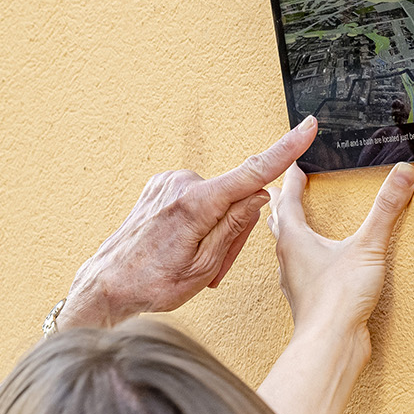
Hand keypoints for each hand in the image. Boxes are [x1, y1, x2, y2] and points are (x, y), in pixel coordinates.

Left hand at [56, 117, 317, 328]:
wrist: (105, 285)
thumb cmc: (150, 284)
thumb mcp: (202, 267)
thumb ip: (234, 228)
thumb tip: (257, 196)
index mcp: (195, 204)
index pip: (252, 173)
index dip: (285, 150)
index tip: (308, 127)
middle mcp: (180, 185)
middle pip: (235, 200)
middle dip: (233, 234)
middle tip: (212, 270)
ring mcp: (167, 183)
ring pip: (216, 203)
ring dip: (214, 232)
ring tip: (192, 264)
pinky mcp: (159, 187)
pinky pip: (196, 201)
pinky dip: (198, 224)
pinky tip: (182, 248)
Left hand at [271, 161, 413, 345]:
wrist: (330, 343)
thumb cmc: (337, 299)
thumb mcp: (367, 246)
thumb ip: (386, 209)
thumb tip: (404, 173)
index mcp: (294, 239)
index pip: (288, 200)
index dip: (293, 180)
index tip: (296, 166)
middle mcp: (288, 258)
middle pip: (279, 222)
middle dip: (282, 203)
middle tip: (284, 188)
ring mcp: (295, 279)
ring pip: (285, 247)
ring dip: (288, 230)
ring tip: (294, 222)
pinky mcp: (307, 297)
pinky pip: (298, 268)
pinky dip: (301, 255)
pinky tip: (315, 262)